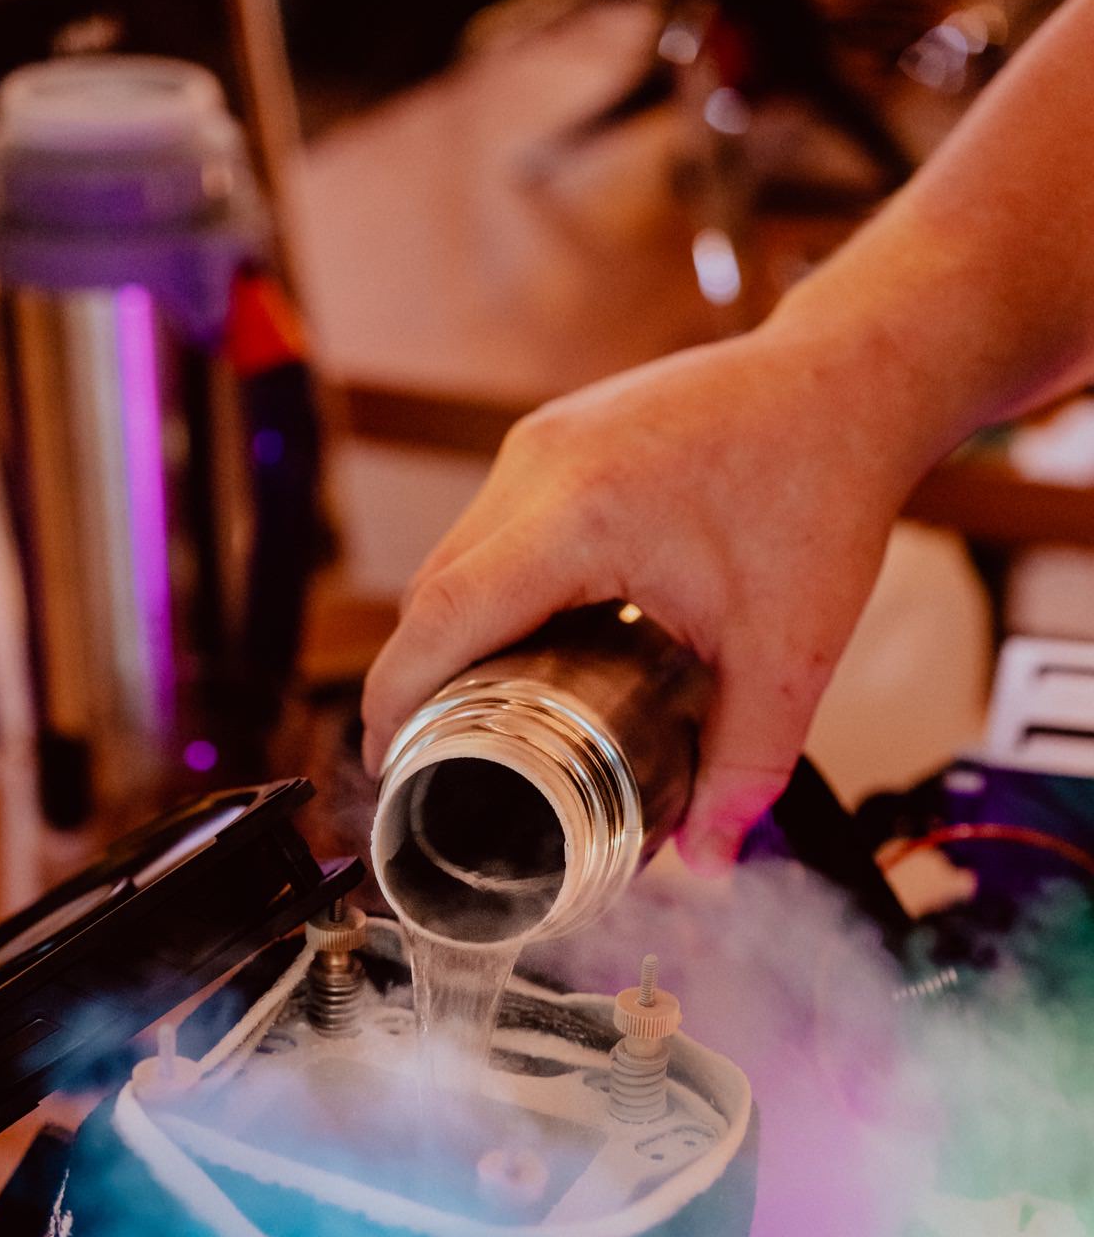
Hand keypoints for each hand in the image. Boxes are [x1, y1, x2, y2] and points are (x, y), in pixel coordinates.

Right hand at [361, 326, 911, 871]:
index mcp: (579, 516)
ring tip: (460, 712)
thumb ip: (746, 763)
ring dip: (445, 634)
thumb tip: (707, 858)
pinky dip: (484, 591)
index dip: (397, 698)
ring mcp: (541, 443)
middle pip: (431, 590)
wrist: (850, 378)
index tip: (387, 763)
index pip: (442, 616)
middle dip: (412, 679)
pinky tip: (506, 643)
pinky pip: (490, 527)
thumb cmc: (821, 491)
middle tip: (421, 759)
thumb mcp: (789, 650)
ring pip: (454, 555)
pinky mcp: (557, 437)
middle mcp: (540, 467)